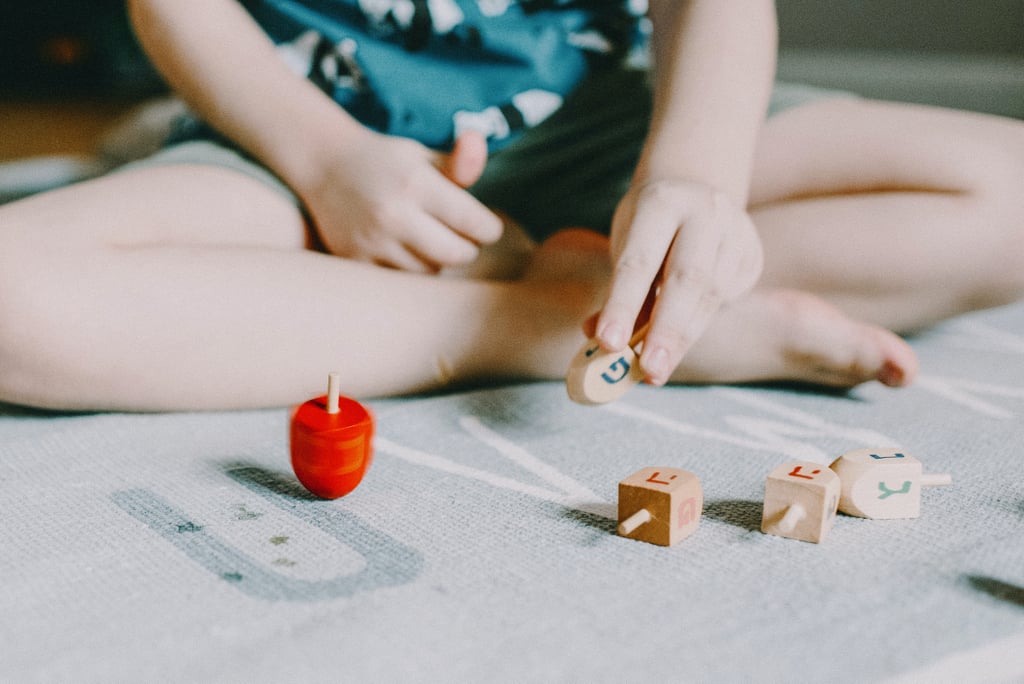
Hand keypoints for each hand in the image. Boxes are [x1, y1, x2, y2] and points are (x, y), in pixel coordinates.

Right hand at [301, 129, 502, 272]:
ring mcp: (372, 241)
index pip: (474, 223)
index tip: (486, 226)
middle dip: (467, 248)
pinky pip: (400, 280)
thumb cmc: (385, 162)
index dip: (489, 229)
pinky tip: (405, 250)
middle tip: (460, 236)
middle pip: (457, 255)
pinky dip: (409, 269)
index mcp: (416, 183)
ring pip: (430, 271)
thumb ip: (459, 163)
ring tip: (428, 240)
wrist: (324, 166)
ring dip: (437, 260)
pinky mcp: (355, 260)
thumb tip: (479, 142)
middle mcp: (393, 214)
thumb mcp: (423, 156)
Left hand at [594, 177, 763, 384]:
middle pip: (688, 279)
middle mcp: (704, 212)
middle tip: (649, 372)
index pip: (638, 262)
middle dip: (666, 331)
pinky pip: (728, 298)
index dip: (621, 306)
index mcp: (660, 203)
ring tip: (656, 369)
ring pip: (712, 295)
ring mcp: (736, 230)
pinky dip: (700, 323)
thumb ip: (618, 293)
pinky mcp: (753, 253)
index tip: (608, 345)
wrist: (694, 188)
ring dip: (683, 338)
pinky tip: (681, 334)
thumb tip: (600, 344)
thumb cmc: (648, 229)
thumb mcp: (626, 244)